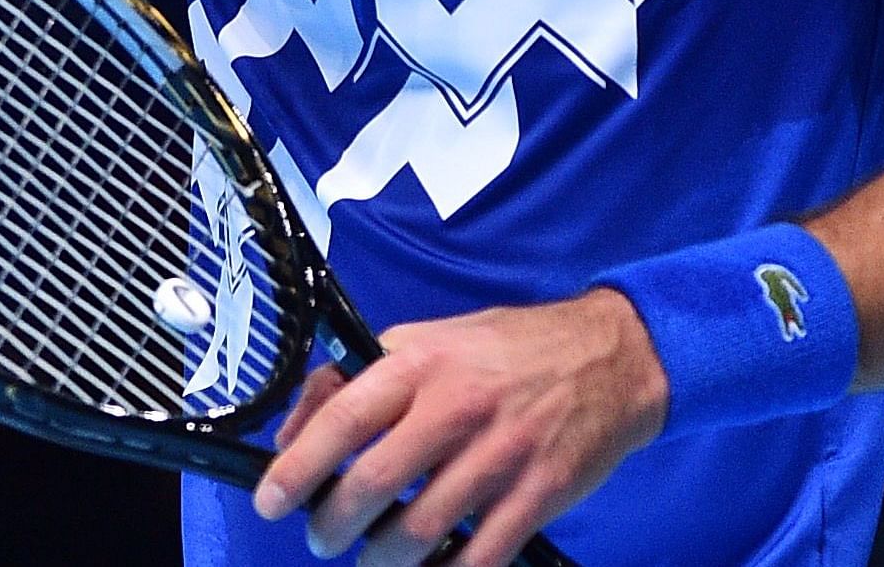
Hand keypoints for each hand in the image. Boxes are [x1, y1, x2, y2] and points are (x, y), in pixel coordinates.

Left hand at [252, 292, 667, 565]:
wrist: (612, 357)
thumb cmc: (506, 350)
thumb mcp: (424, 339)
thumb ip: (353, 378)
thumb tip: (290, 432)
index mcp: (420, 363)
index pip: (343, 416)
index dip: (298, 466)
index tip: (271, 501)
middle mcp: (456, 407)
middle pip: (375, 484)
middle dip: (333, 525)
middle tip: (321, 537)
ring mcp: (500, 454)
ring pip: (421, 530)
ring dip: (382, 559)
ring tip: (371, 559)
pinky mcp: (538, 494)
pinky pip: (479, 555)